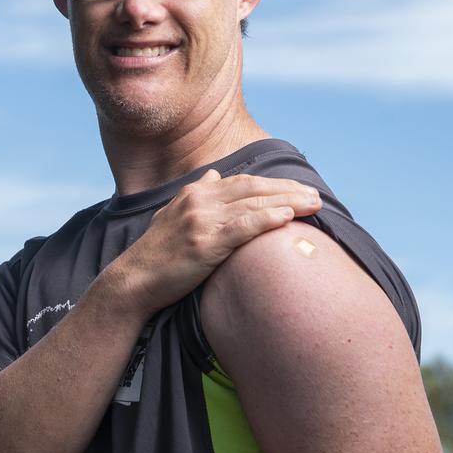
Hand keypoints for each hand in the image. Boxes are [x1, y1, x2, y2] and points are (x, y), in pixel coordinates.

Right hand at [117, 169, 321, 315]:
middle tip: (317, 196)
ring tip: (314, 205)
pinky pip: (243, 227)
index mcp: (195, 191)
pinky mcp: (205, 243)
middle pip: (254, 188)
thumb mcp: (173, 213)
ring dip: (289, 202)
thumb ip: (197, 193)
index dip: (275, 184)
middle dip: (289, 190)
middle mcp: (200, 200)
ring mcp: (202, 220)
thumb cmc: (158, 252)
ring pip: (254, 204)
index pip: (244, 181)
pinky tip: (288, 217)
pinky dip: (267, 219)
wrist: (135, 280)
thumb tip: (217, 173)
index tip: (300, 189)